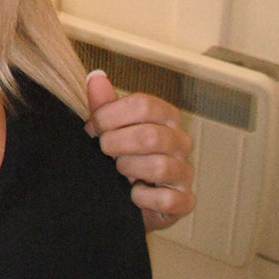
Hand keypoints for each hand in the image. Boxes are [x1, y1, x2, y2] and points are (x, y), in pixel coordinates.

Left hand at [83, 70, 195, 232]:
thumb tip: (95, 77)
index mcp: (166, 116)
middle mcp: (181, 140)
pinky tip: (133, 194)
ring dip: (129, 169)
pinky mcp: (185, 201)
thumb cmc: (124, 155)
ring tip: (119, 171)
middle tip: (104, 151)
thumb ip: (104, 104)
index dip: (111, 115)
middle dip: (116, 144)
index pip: (143, 104)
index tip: (92, 128)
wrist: (130, 197)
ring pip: (159, 166)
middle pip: (151, 135)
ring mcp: (185, 171)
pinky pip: (167, 199)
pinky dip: (143, 198)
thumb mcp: (111, 128)